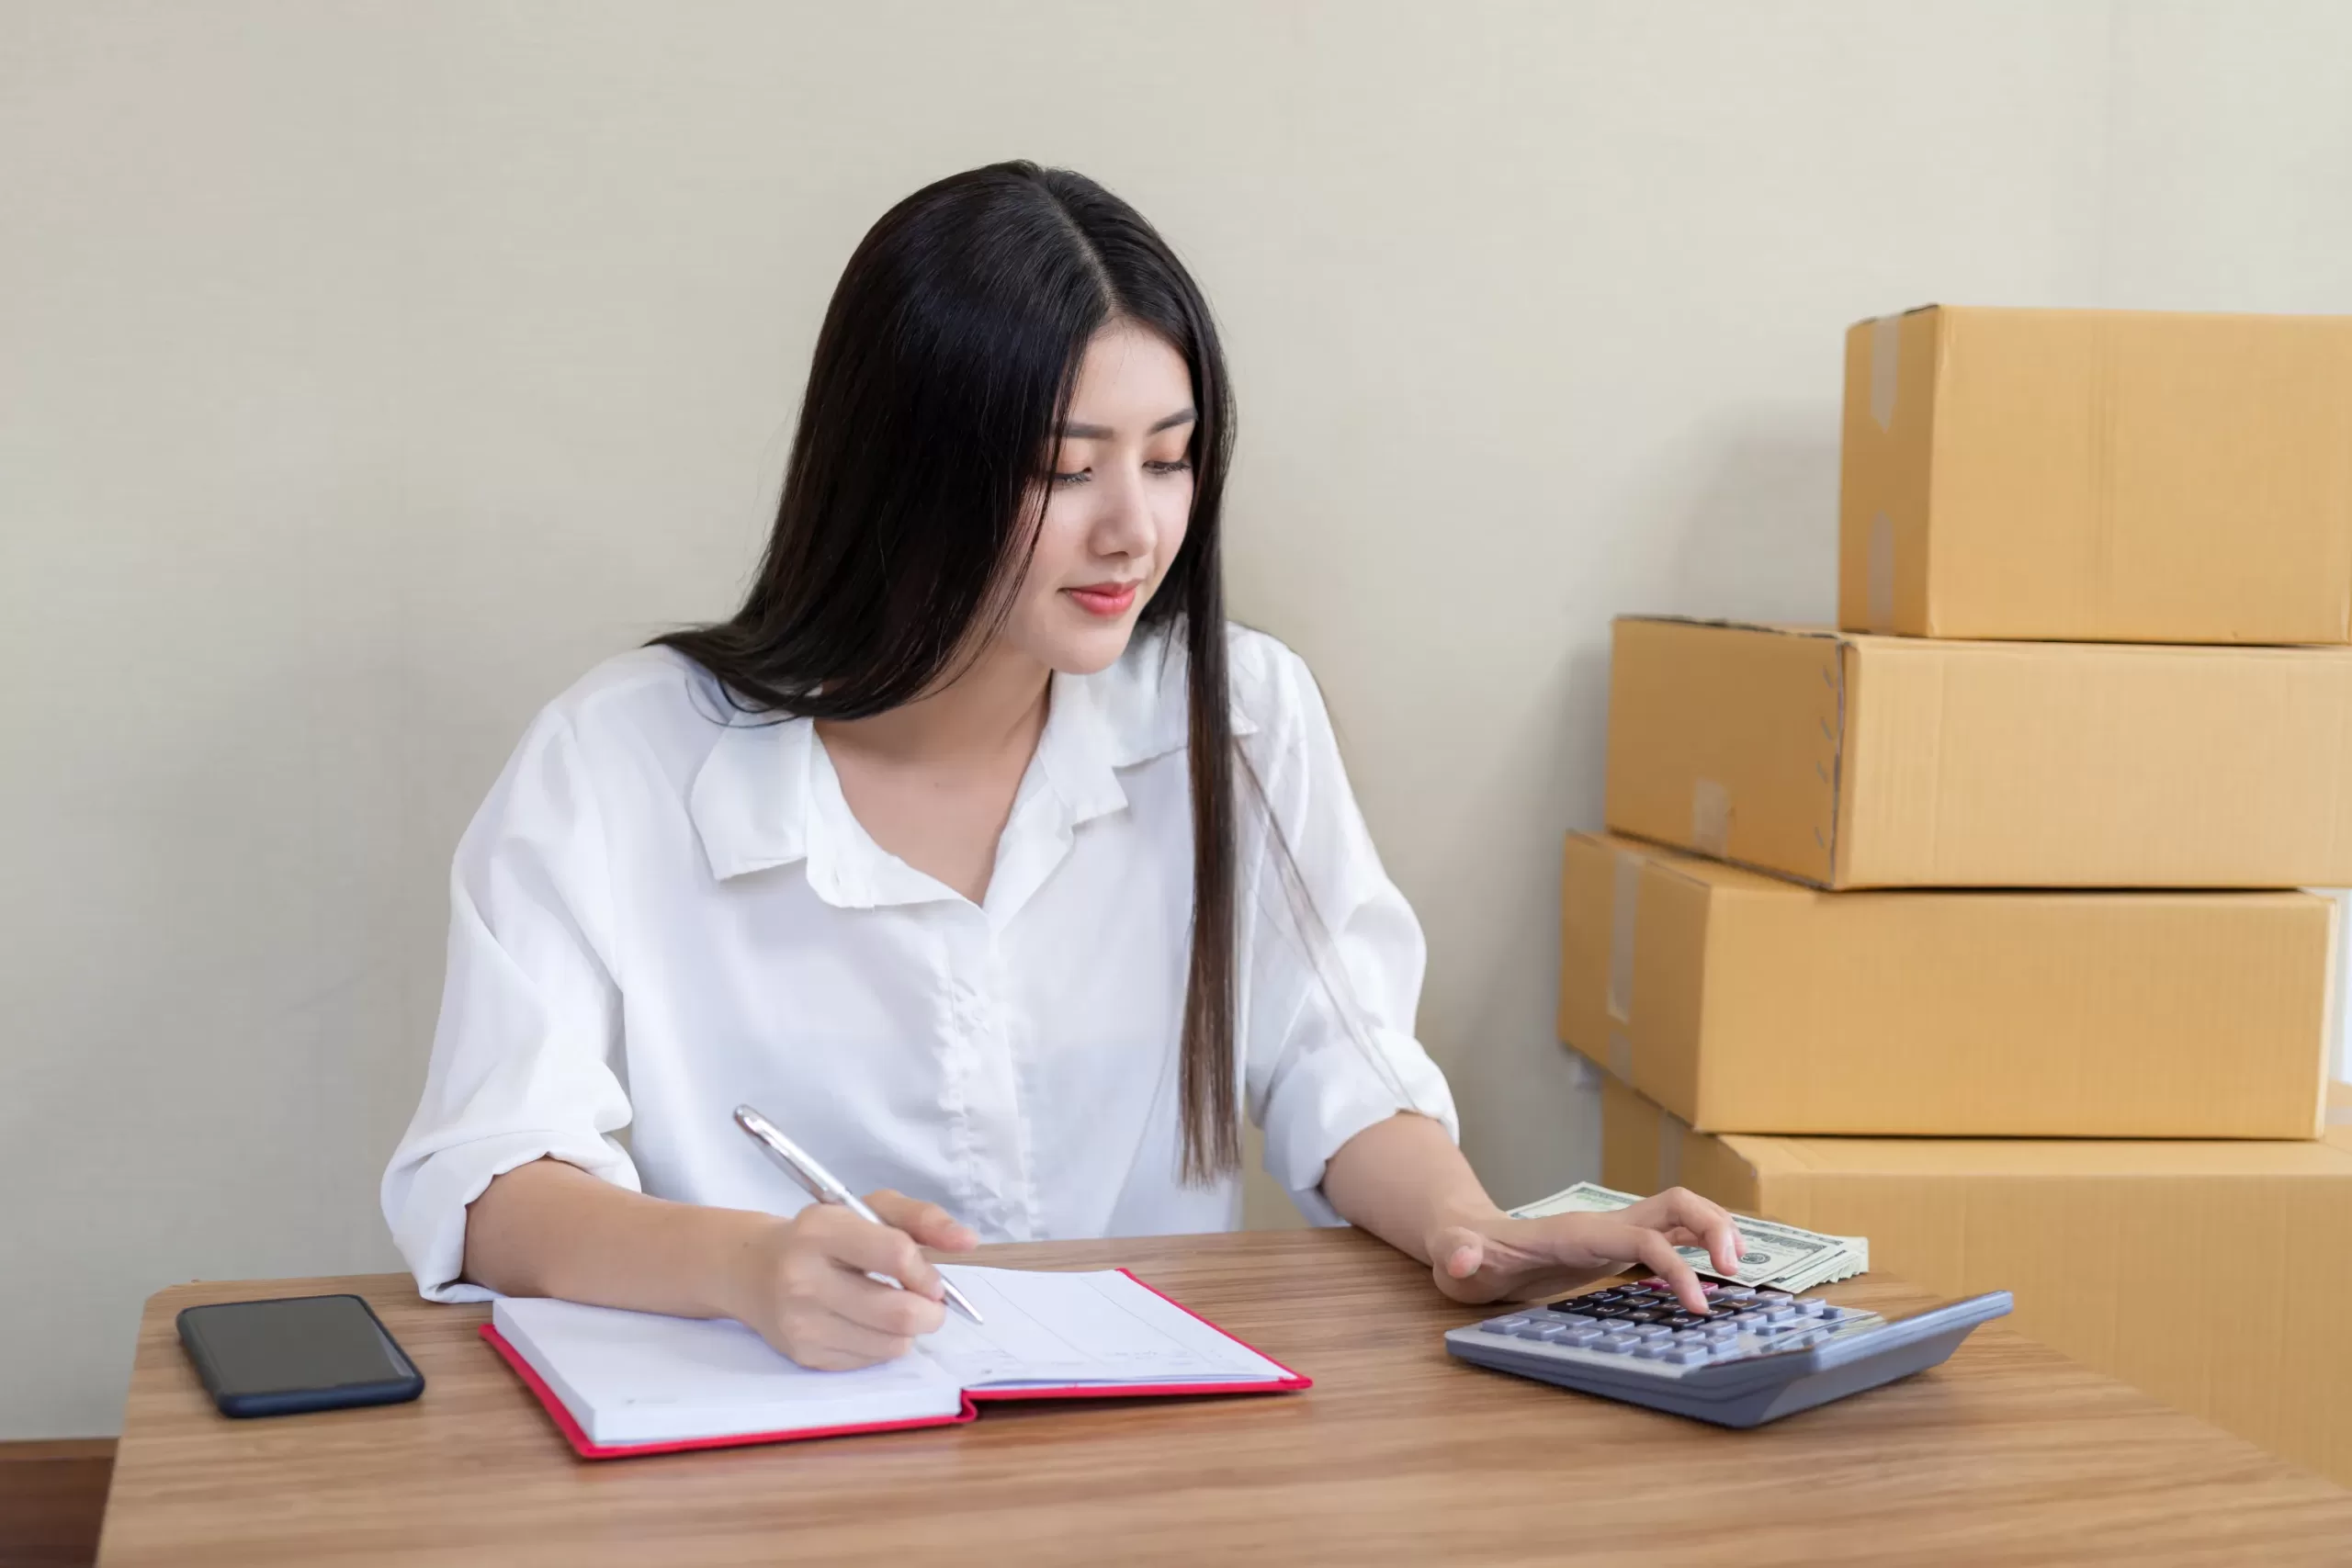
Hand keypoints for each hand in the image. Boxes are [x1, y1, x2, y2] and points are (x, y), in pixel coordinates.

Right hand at [722, 1190, 977, 1369]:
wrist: (753, 1270)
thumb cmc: (824, 1235)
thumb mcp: (869, 1209)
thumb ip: (923, 1219)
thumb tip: (968, 1242)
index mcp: (821, 1230)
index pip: (895, 1254)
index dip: (926, 1271)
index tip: (932, 1278)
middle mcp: (803, 1278)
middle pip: (899, 1312)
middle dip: (931, 1312)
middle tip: (928, 1304)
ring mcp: (801, 1322)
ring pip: (892, 1344)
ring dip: (908, 1330)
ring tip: (892, 1309)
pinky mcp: (804, 1355)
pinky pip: (871, 1361)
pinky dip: (882, 1345)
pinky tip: (865, 1324)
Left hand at [1422, 1187, 1743, 1314]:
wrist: (1466, 1241)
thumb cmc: (1465, 1254)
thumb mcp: (1455, 1259)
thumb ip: (1458, 1255)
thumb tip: (1464, 1258)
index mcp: (1576, 1231)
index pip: (1641, 1237)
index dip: (1674, 1267)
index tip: (1696, 1306)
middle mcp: (1604, 1224)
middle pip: (1676, 1205)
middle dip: (1715, 1229)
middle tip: (1737, 1275)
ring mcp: (1613, 1232)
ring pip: (1682, 1215)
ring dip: (1718, 1232)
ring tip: (1741, 1271)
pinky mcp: (1616, 1247)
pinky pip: (1672, 1239)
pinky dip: (1703, 1249)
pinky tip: (1718, 1276)